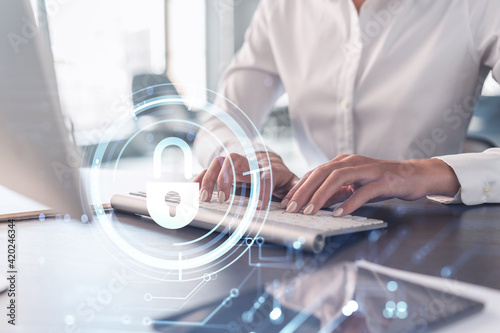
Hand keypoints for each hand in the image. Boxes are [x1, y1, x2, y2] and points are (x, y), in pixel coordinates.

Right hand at [194, 152, 298, 207]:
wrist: (267, 161)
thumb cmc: (278, 176)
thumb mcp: (291, 182)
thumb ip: (296, 190)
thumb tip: (297, 202)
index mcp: (267, 168)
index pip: (265, 176)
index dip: (263, 190)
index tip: (259, 207)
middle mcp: (248, 163)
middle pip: (234, 160)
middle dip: (226, 178)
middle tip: (223, 199)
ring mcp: (234, 164)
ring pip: (218, 162)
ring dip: (209, 179)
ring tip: (203, 198)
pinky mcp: (224, 169)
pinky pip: (209, 169)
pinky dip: (199, 179)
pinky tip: (191, 190)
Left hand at [280, 154, 460, 216]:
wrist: (414, 176)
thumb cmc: (382, 181)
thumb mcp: (355, 186)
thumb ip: (337, 192)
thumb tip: (316, 204)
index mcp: (343, 162)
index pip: (315, 173)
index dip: (298, 187)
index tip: (286, 202)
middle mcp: (352, 162)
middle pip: (321, 173)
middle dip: (303, 191)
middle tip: (291, 208)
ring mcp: (367, 170)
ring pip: (337, 178)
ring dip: (321, 195)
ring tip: (309, 211)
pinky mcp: (382, 180)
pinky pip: (362, 192)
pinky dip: (348, 203)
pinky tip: (338, 214)